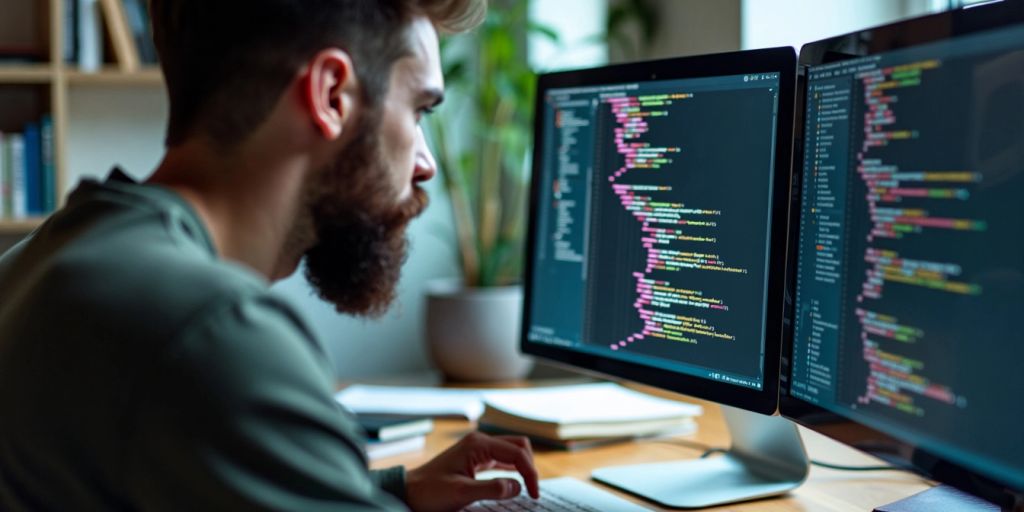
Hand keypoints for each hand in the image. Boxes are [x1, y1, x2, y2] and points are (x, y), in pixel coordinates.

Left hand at [405, 431, 539, 511]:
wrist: (409, 492)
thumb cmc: (430, 492)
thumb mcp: (461, 493)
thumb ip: (492, 488)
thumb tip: (517, 486)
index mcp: (478, 444)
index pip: (517, 452)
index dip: (530, 473)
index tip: (534, 494)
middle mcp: (480, 442)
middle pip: (519, 445)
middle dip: (529, 465)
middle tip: (532, 490)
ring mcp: (477, 449)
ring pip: (512, 451)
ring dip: (522, 467)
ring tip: (527, 488)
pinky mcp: (475, 458)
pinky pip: (502, 459)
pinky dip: (512, 469)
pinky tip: (513, 484)